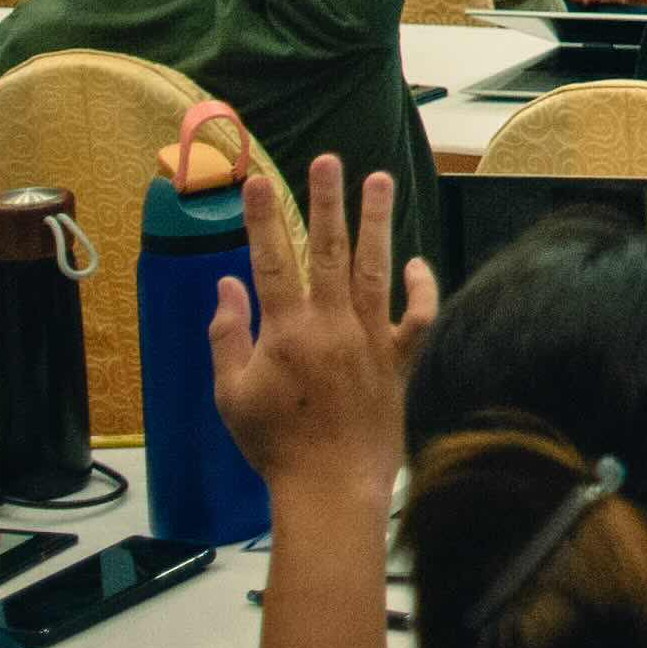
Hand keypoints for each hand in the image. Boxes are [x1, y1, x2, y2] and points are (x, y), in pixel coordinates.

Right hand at [210, 145, 433, 497]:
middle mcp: (333, 326)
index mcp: (287, 332)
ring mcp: (371, 340)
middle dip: (326, 201)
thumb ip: (227, 336)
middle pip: (330, 250)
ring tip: (379, 180)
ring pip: (376, 268)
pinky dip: (421, 288)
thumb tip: (225, 286)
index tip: (256, 181)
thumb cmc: (276, 447)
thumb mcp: (231, 395)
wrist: (331, 488)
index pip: (271, 261)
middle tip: (328, 159)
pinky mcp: (400, 361)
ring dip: (377, 222)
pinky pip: (419, 317)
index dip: (262, 219)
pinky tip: (415, 262)